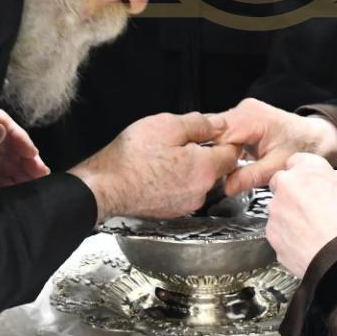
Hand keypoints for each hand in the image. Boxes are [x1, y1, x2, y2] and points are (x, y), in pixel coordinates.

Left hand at [0, 109, 48, 186]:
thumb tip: (2, 130)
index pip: (8, 127)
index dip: (23, 141)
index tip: (33, 154)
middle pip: (11, 147)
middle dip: (26, 161)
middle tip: (41, 174)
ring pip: (6, 162)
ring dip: (18, 173)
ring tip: (31, 184)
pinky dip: (3, 180)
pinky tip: (12, 186)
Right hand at [69, 112, 239, 221]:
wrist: (104, 187)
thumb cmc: (132, 157)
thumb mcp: (167, 125)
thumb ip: (199, 124)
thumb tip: (218, 124)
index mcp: (205, 168)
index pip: (232, 153)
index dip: (223, 139)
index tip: (209, 132)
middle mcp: (201, 191)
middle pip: (215, 168)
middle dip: (203, 153)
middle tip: (178, 141)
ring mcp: (186, 205)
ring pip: (198, 180)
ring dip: (188, 168)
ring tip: (162, 156)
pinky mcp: (171, 211)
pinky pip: (182, 191)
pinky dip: (175, 181)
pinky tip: (156, 171)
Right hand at [218, 98, 336, 195]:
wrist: (314, 137)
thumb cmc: (300, 148)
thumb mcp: (276, 167)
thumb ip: (250, 176)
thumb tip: (227, 188)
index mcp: (252, 119)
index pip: (218, 135)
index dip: (213, 155)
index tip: (214, 173)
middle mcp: (244, 109)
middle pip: (214, 131)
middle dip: (212, 152)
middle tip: (216, 174)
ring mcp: (242, 111)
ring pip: (216, 130)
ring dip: (217, 149)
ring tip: (222, 167)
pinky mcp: (242, 117)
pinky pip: (224, 130)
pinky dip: (223, 145)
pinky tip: (228, 159)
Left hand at [267, 154, 336, 277]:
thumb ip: (335, 178)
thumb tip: (329, 179)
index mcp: (306, 170)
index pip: (297, 161)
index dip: (305, 173)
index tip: (311, 182)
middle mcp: (285, 186)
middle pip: (282, 183)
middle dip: (292, 192)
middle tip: (311, 207)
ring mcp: (275, 211)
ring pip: (278, 208)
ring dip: (290, 215)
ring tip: (312, 229)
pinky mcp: (271, 235)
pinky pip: (278, 230)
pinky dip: (288, 235)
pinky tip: (306, 242)